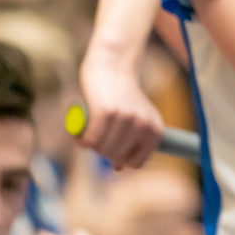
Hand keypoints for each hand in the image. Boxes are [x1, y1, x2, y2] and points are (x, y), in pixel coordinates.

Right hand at [78, 46, 164, 168]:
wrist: (113, 66)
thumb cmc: (123, 96)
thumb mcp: (135, 119)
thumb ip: (132, 142)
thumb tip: (119, 168)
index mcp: (155, 129)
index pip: (137, 162)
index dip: (121, 159)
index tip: (112, 147)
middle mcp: (143, 125)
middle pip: (116, 157)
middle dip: (103, 151)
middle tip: (96, 137)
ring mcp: (125, 118)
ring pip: (102, 150)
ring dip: (90, 146)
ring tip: (87, 135)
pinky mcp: (106, 112)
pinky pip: (90, 141)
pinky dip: (81, 141)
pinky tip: (79, 136)